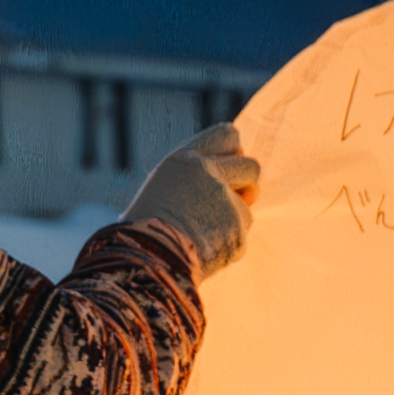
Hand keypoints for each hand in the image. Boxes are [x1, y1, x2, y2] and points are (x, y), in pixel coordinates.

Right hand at [123, 122, 258, 275]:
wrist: (142, 259)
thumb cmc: (145, 228)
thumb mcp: (164, 189)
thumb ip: (196, 179)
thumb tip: (243, 186)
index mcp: (184, 159)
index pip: (227, 135)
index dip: (234, 152)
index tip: (231, 165)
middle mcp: (207, 172)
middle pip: (251, 166)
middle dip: (247, 183)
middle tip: (230, 200)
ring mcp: (224, 199)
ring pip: (248, 204)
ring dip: (235, 217)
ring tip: (203, 232)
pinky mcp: (236, 226)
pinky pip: (241, 234)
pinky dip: (228, 244)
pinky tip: (203, 250)